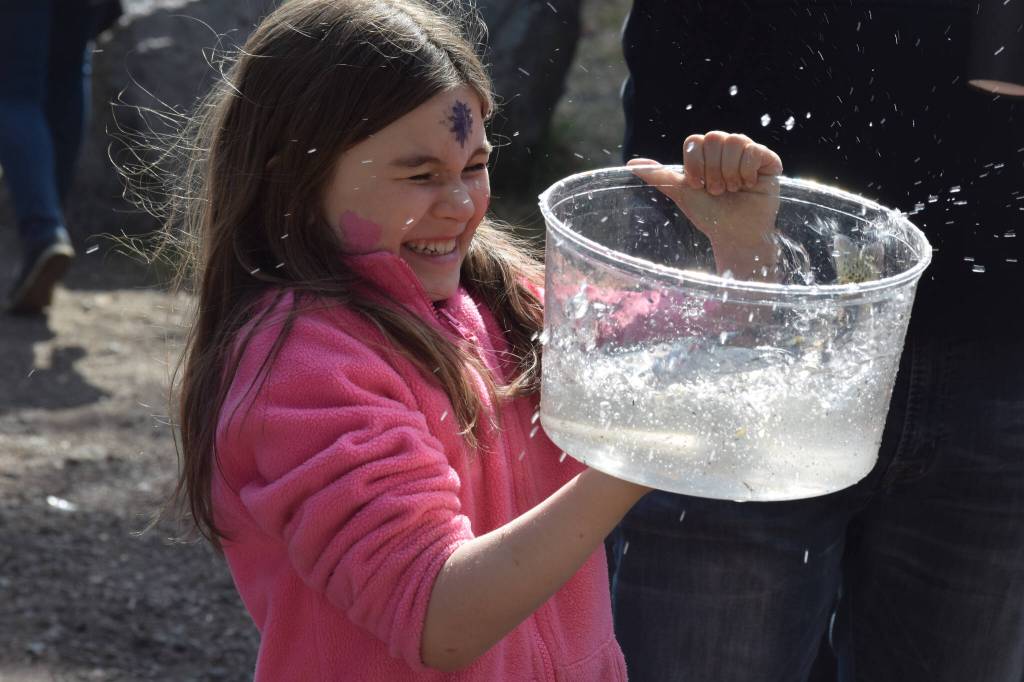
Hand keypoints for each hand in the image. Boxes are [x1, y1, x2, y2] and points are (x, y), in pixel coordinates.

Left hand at [628, 131, 783, 279]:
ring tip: (732, 190)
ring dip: (729, 172)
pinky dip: (747, 171)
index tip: (698, 185)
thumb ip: (660, 176)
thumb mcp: (681, 193)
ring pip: (735, 141)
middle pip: (715, 138)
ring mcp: (749, 153)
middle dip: (712, 171)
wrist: (734, 234)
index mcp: (707, 153)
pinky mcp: (768, 160)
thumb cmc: (709, 214)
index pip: (696, 141)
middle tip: (717, 191)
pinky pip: (755, 150)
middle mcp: (727, 148)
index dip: (694, 165)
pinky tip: (748, 186)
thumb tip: (631, 163)